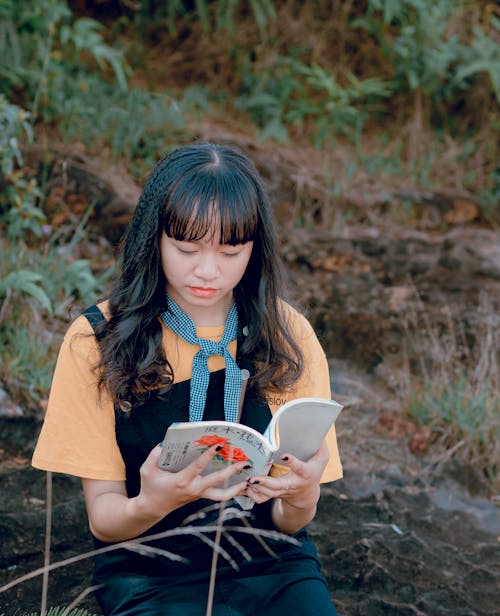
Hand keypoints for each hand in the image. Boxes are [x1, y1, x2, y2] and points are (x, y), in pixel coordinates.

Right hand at [134, 444, 249, 520]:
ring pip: (222, 495)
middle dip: (231, 471)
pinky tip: (242, 485)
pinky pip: (218, 496)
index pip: (198, 466)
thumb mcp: (147, 470)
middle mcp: (194, 489)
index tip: (220, 445)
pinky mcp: (201, 496)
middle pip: (217, 481)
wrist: (152, 508)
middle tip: (244, 462)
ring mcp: (199, 494)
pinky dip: (231, 491)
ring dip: (236, 488)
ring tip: (249, 480)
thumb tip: (164, 444)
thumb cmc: (150, 487)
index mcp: (182, 481)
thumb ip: (154, 456)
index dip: (209, 455)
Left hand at [245, 441, 329, 532]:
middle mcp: (293, 484)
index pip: (299, 468)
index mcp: (305, 474)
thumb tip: (319, 431)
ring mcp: (282, 491)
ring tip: (246, 480)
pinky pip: (262, 499)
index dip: (292, 462)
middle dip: (265, 482)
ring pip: (268, 493)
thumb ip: (321, 447)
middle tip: (253, 478)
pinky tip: (245, 487)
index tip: (284, 455)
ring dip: (256, 488)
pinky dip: (252, 494)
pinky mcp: (274, 495)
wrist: (307, 496)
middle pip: (278, 486)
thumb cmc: (314, 472)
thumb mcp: (321, 460)